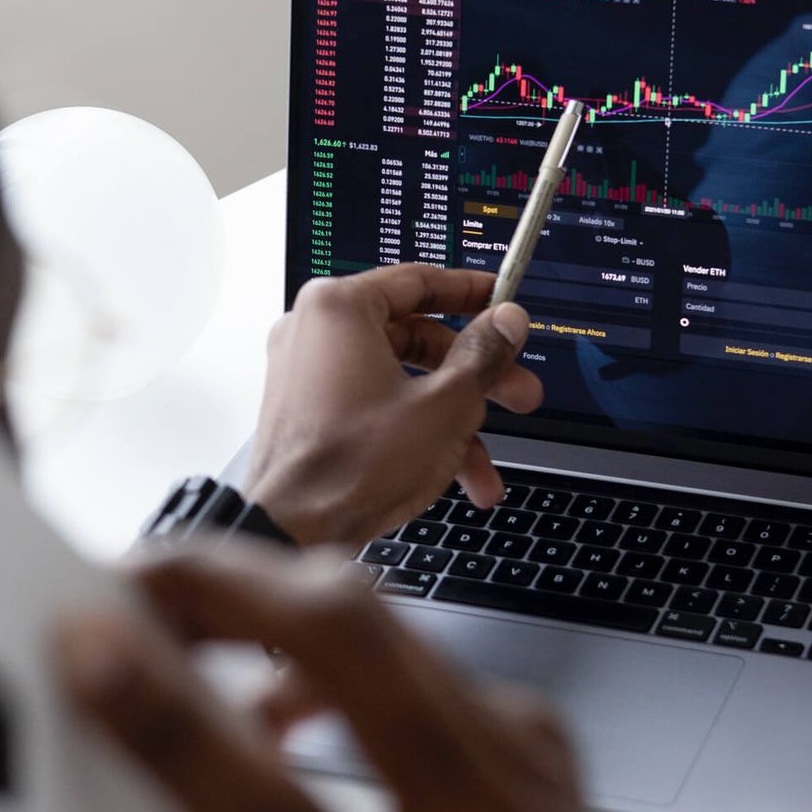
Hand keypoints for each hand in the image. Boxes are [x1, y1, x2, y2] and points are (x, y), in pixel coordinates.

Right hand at [48, 548, 779, 811]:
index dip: (171, 731)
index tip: (91, 651)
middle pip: (362, 656)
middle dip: (230, 588)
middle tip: (134, 581)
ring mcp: (535, 789)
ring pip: (399, 630)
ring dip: (280, 600)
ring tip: (188, 616)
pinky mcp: (544, 753)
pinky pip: (435, 656)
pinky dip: (346, 643)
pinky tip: (288, 685)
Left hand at [242, 265, 542, 544]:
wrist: (292, 530)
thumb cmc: (352, 465)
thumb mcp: (444, 405)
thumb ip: (483, 355)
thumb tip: (507, 322)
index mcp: (338, 308)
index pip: (419, 281)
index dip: (473, 294)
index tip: (503, 304)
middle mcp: (314, 333)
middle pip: (416, 339)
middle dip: (476, 377)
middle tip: (519, 392)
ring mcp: (308, 375)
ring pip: (401, 382)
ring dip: (452, 422)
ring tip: (487, 464)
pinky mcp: (309, 413)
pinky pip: (373, 408)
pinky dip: (414, 433)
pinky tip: (454, 476)